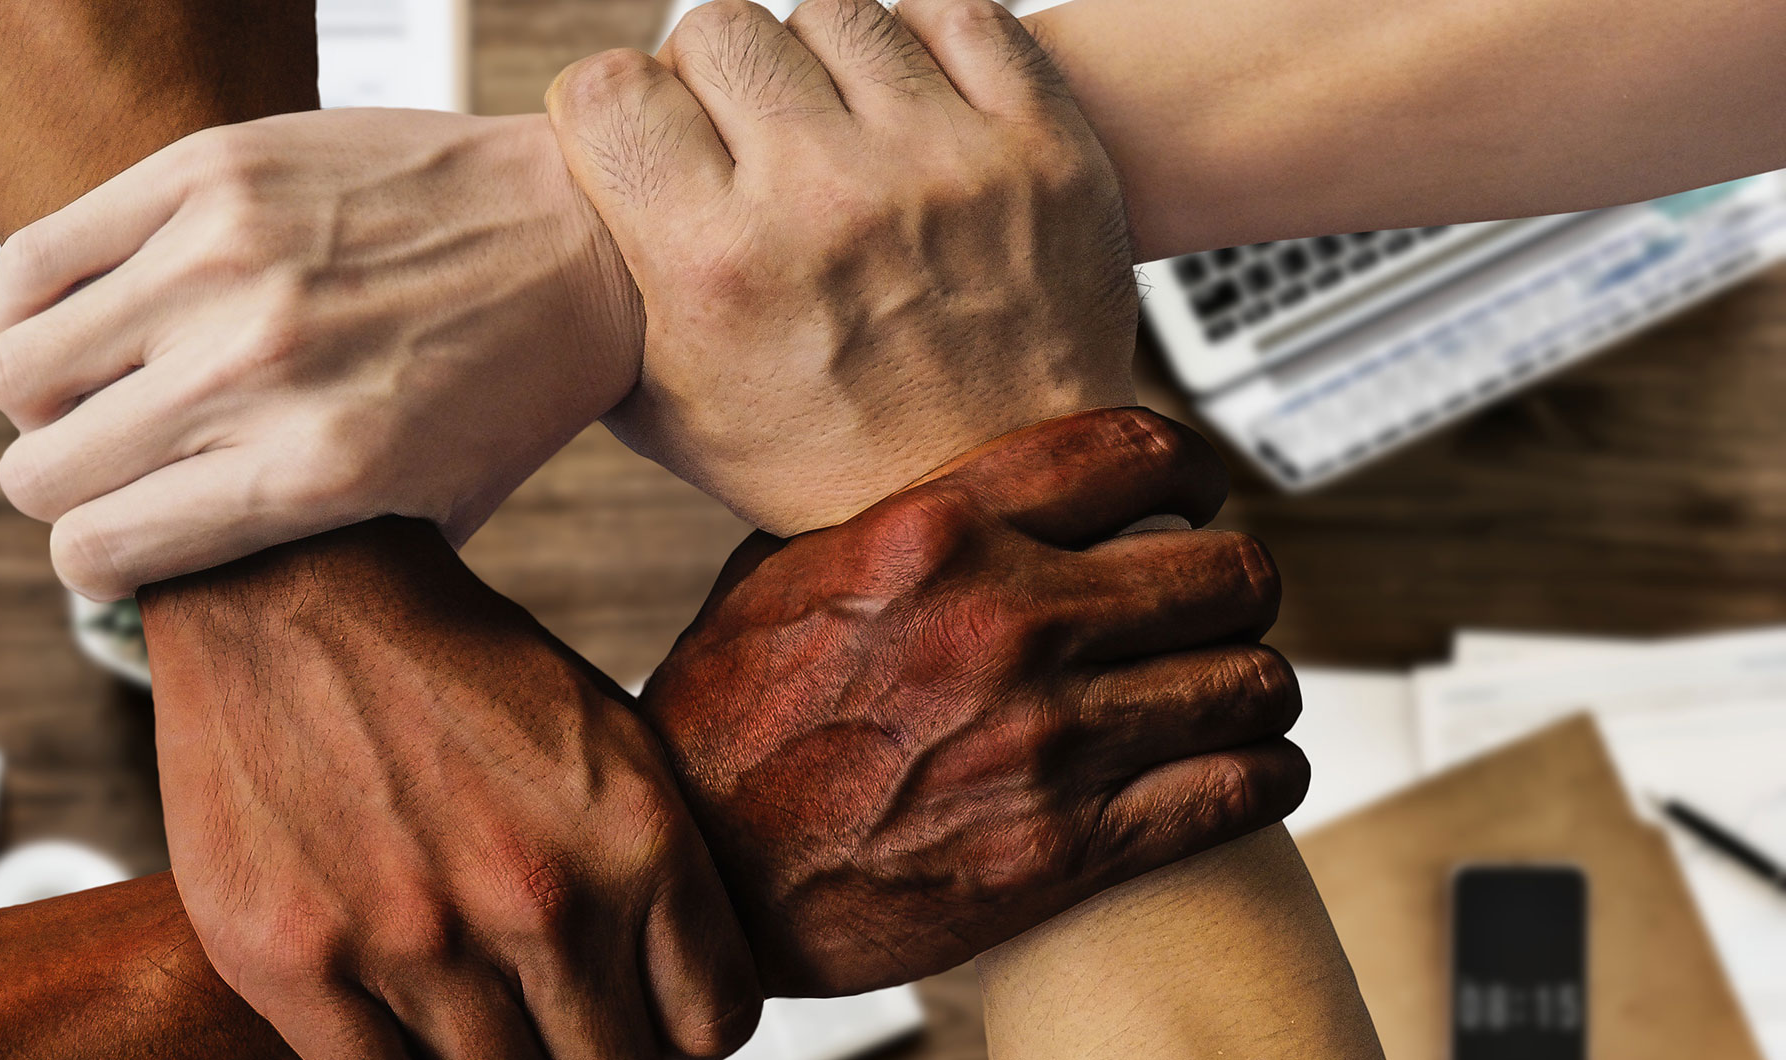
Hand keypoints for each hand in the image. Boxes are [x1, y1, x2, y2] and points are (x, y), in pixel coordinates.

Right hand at [0, 110, 640, 600]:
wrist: (587, 236)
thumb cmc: (514, 381)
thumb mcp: (431, 511)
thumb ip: (306, 555)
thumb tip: (185, 587)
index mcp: (312, 472)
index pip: (100, 548)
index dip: (94, 560)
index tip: (113, 545)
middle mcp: (257, 370)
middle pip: (40, 468)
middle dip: (62, 483)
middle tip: (108, 463)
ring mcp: (225, 261)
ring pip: (14, 364)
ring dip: (43, 392)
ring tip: (100, 383)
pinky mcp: (208, 171)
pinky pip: (34, 257)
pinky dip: (30, 298)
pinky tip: (86, 308)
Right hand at [141, 519, 758, 1059]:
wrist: (291, 588)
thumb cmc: (454, 668)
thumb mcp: (607, 740)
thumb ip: (655, 874)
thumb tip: (685, 1012)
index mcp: (637, 840)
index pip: (708, 1027)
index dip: (678, 1034)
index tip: (642, 1016)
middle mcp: (539, 901)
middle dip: (590, 1050)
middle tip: (555, 1016)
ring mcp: (414, 941)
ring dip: (495, 1058)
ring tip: (474, 1001)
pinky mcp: (295, 963)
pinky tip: (397, 1011)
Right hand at [546, 0, 1140, 534]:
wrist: (1001, 498)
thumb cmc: (823, 460)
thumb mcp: (670, 409)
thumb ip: (604, 295)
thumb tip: (550, 208)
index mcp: (717, 267)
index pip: (610, 88)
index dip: (613, 109)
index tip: (639, 140)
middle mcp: (825, 200)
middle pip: (717, 29)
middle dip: (709, 80)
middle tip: (738, 141)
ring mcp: (941, 163)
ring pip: (832, 12)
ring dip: (815, 62)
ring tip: (830, 131)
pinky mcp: (1038, 145)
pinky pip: (954, 16)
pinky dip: (919, 49)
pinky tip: (906, 113)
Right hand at [645, 408, 1308, 994]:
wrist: (707, 879)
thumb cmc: (726, 728)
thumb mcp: (780, 575)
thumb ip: (892, 518)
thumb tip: (969, 482)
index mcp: (934, 535)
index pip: (1133, 455)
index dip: (1190, 467)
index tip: (1195, 491)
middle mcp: (1004, 625)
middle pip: (1226, 572)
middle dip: (1235, 584)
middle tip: (1219, 602)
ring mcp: (1046, 741)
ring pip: (1252, 681)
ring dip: (1252, 684)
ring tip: (1231, 691)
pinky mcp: (1068, 848)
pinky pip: (1238, 789)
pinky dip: (1261, 774)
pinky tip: (1242, 768)